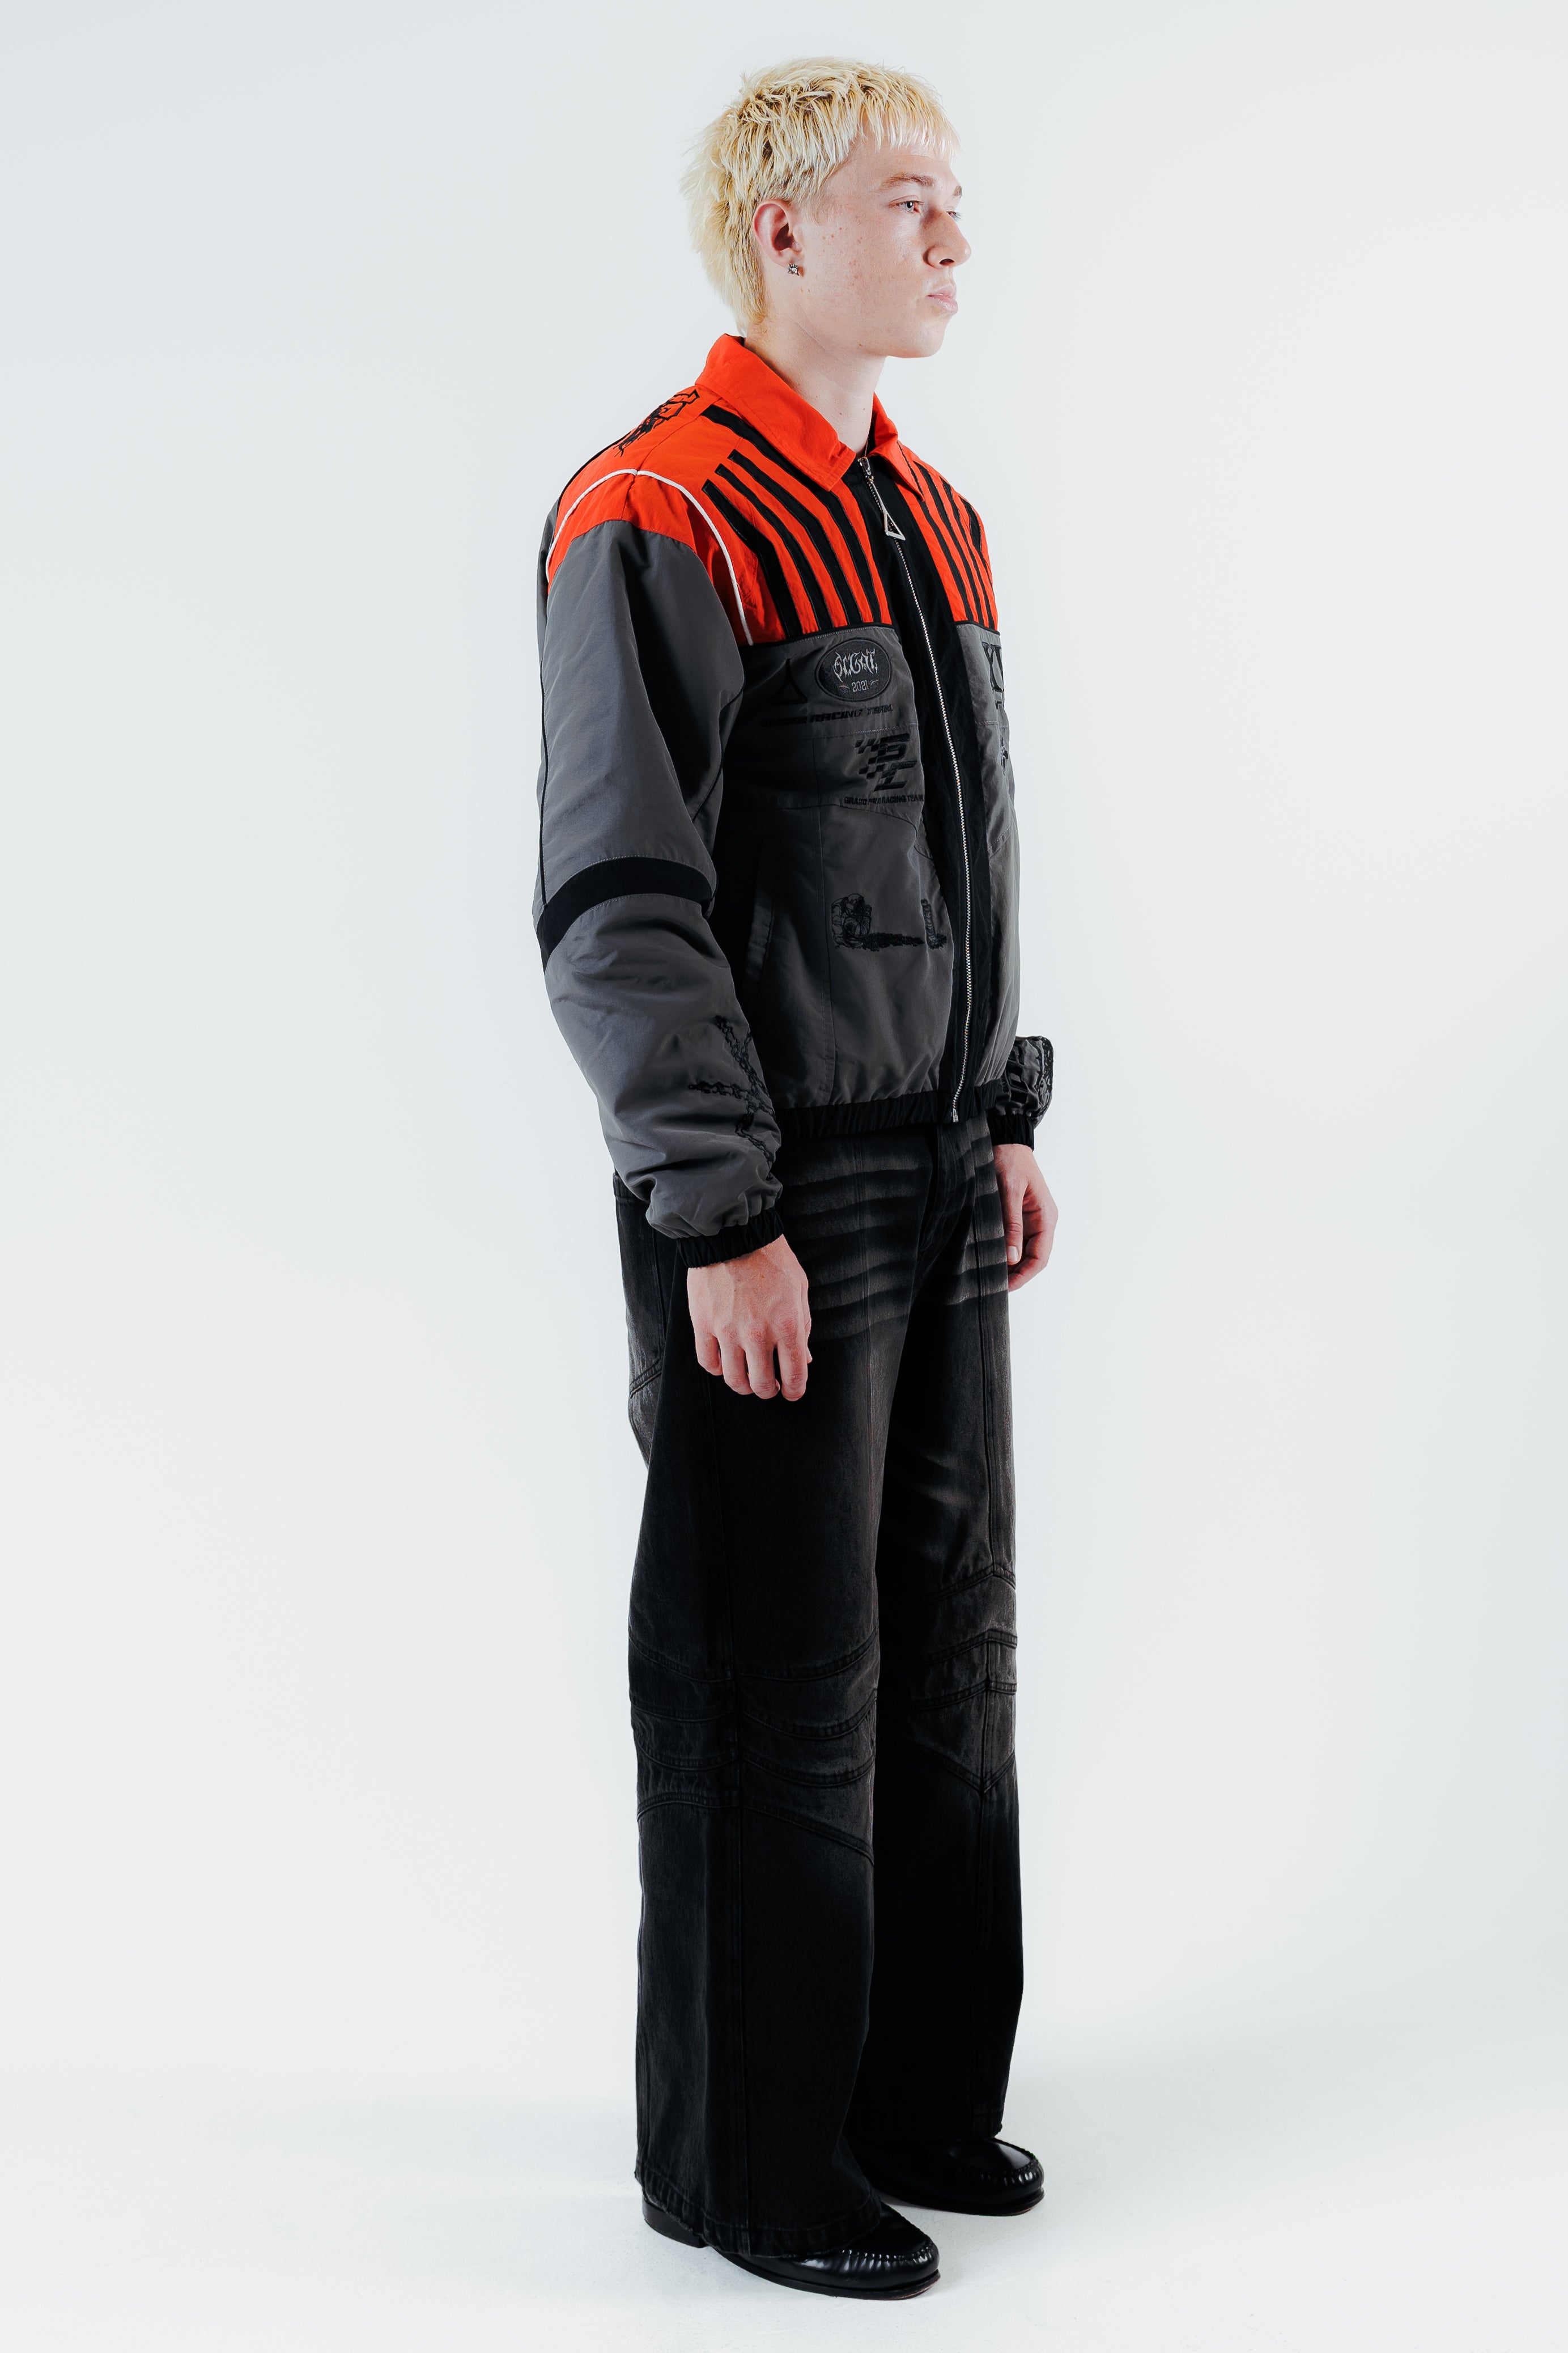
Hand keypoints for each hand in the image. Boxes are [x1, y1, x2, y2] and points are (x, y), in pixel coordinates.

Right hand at [687, 1234, 811, 1399]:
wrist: (733, 1234)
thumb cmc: (771, 1259)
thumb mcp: (799, 1289)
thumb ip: (803, 1326)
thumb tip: (804, 1358)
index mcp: (787, 1325)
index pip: (795, 1376)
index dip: (795, 1391)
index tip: (793, 1391)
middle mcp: (757, 1334)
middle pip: (762, 1385)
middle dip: (769, 1391)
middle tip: (770, 1385)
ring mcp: (728, 1332)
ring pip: (734, 1380)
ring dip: (744, 1385)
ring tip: (748, 1378)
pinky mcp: (704, 1325)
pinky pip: (708, 1362)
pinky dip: (718, 1369)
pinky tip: (725, 1363)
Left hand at [993, 1144, 1056, 1291]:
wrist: (1005, 1138)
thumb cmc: (1008, 1159)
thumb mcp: (1008, 1191)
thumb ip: (1010, 1224)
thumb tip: (1011, 1258)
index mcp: (1046, 1217)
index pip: (1040, 1257)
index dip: (1024, 1276)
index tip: (1004, 1287)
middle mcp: (1042, 1221)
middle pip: (1032, 1258)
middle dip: (1015, 1274)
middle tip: (991, 1285)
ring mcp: (1031, 1219)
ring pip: (1023, 1251)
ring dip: (1009, 1264)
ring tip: (988, 1275)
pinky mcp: (1019, 1216)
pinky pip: (1015, 1240)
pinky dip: (1004, 1251)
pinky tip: (989, 1257)